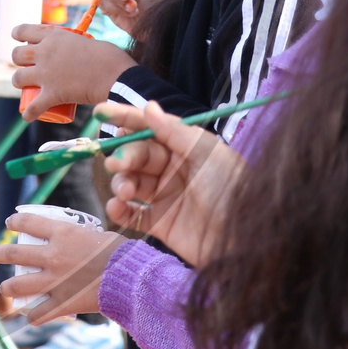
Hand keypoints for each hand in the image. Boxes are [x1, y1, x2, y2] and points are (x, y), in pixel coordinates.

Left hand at [0, 214, 123, 325]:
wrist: (132, 279)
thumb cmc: (119, 253)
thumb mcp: (96, 234)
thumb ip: (77, 237)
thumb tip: (70, 238)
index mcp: (61, 233)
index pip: (26, 222)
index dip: (14, 223)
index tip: (10, 224)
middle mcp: (52, 256)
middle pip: (12, 253)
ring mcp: (55, 281)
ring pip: (18, 285)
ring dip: (9, 288)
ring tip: (5, 289)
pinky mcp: (62, 303)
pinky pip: (39, 313)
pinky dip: (33, 316)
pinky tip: (29, 316)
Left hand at [9, 24, 135, 118]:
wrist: (116, 76)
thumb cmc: (109, 57)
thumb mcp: (85, 41)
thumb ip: (75, 46)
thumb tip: (75, 53)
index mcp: (53, 36)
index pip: (24, 31)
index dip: (17, 34)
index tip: (18, 40)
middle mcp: (44, 53)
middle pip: (17, 55)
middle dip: (18, 60)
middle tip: (27, 66)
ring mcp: (46, 74)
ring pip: (17, 78)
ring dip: (19, 83)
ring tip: (25, 87)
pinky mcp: (52, 94)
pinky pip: (33, 107)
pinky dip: (29, 113)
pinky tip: (27, 116)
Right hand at [97, 101, 245, 267]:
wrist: (247, 241)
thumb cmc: (234, 191)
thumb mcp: (208, 154)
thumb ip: (175, 131)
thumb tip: (148, 106)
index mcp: (185, 148)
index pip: (150, 127)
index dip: (125, 118)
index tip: (100, 111)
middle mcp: (172, 168)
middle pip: (136, 155)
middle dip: (123, 156)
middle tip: (117, 164)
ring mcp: (164, 196)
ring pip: (129, 181)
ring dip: (120, 182)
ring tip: (125, 191)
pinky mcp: (159, 223)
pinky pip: (130, 213)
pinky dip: (118, 209)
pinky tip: (117, 207)